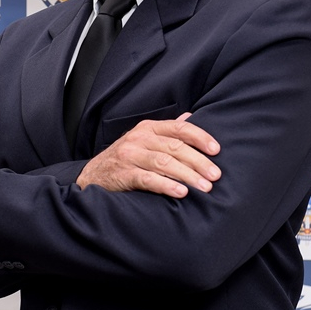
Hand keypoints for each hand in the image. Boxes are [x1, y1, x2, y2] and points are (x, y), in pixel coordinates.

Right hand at [76, 113, 220, 197]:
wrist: (93, 176)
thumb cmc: (126, 158)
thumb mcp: (145, 139)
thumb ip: (167, 131)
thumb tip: (191, 116)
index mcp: (148, 128)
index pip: (179, 128)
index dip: (200, 137)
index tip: (216, 150)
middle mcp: (139, 138)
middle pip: (175, 147)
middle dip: (199, 162)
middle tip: (216, 175)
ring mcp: (130, 155)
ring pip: (164, 163)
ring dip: (188, 175)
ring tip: (204, 187)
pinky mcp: (123, 174)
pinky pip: (148, 179)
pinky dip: (166, 185)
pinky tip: (181, 192)